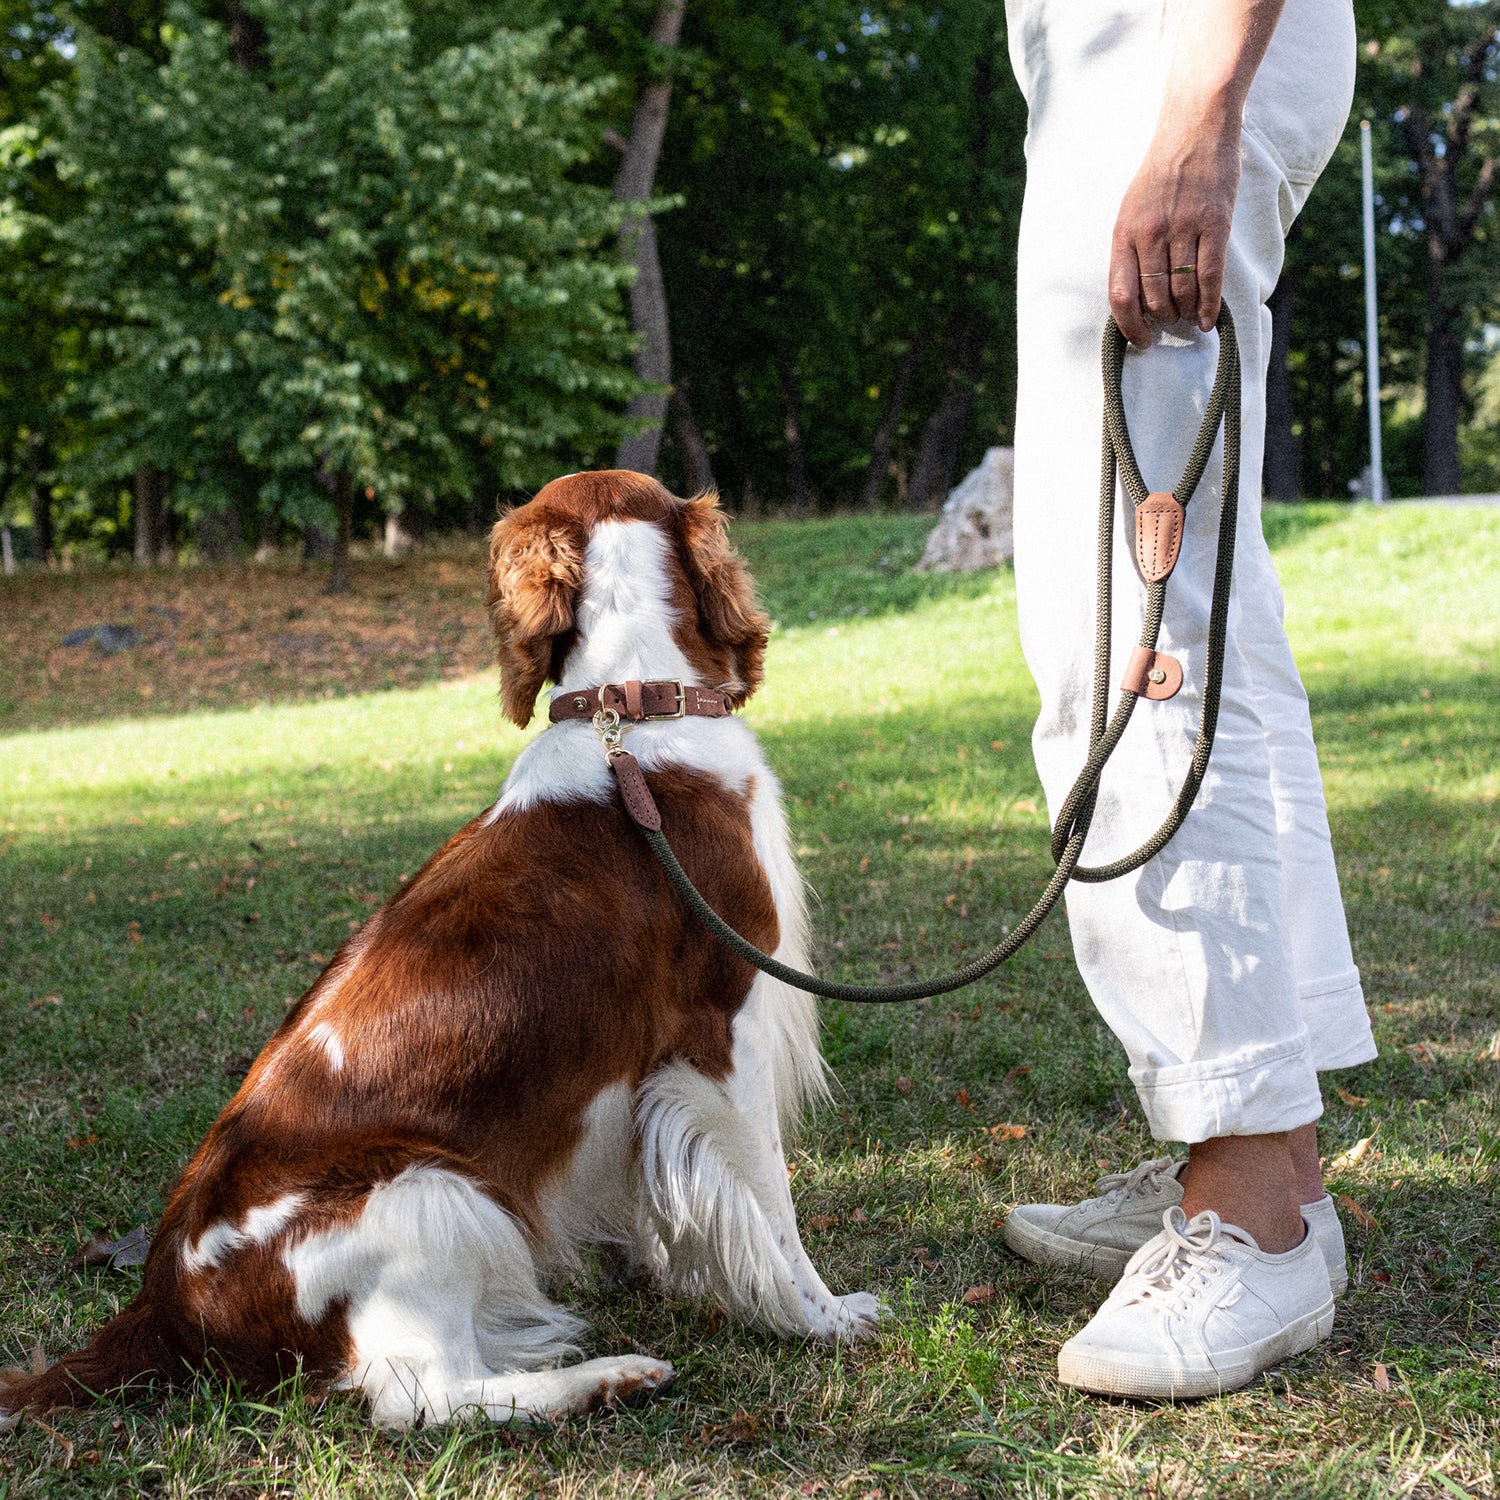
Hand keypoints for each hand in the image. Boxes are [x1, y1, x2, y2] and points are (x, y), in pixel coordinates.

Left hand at [1109, 119, 1240, 347]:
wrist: (1194, 128)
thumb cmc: (1162, 173)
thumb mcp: (1132, 210)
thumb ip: (1132, 250)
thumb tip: (1136, 296)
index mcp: (1124, 233)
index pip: (1120, 295)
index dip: (1129, 326)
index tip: (1141, 340)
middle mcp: (1150, 233)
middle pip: (1153, 298)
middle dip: (1163, 319)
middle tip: (1171, 325)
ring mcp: (1182, 227)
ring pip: (1182, 290)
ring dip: (1185, 312)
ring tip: (1189, 318)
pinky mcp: (1214, 222)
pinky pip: (1210, 275)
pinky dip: (1209, 304)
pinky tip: (1209, 319)